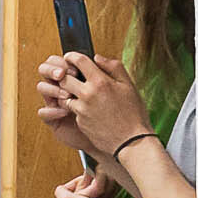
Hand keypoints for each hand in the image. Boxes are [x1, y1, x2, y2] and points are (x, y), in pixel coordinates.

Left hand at [49, 53, 154, 167]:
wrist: (131, 142)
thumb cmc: (134, 114)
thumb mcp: (129, 86)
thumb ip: (113, 68)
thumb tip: (97, 57)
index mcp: (101, 82)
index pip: (78, 61)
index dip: (71, 56)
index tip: (69, 57)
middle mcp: (87, 94)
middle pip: (64, 78)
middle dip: (65, 75)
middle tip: (71, 76)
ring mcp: (81, 109)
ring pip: (64, 95)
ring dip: (69, 92)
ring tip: (82, 94)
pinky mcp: (79, 121)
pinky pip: (72, 109)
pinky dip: (76, 107)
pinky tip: (89, 109)